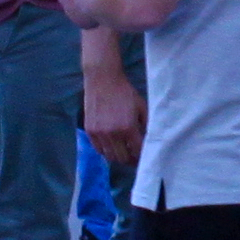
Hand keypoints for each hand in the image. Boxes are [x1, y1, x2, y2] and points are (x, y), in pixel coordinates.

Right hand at [82, 58, 145, 175]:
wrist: (103, 79)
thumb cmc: (125, 92)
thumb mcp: (141, 107)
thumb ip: (146, 125)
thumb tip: (149, 139)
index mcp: (128, 127)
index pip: (137, 151)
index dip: (142, 157)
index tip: (144, 158)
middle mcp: (113, 133)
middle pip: (123, 158)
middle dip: (131, 160)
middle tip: (135, 158)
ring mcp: (99, 133)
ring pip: (110, 156)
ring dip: (118, 158)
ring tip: (124, 154)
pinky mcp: (90, 131)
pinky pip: (98, 149)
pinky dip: (106, 152)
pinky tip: (112, 147)